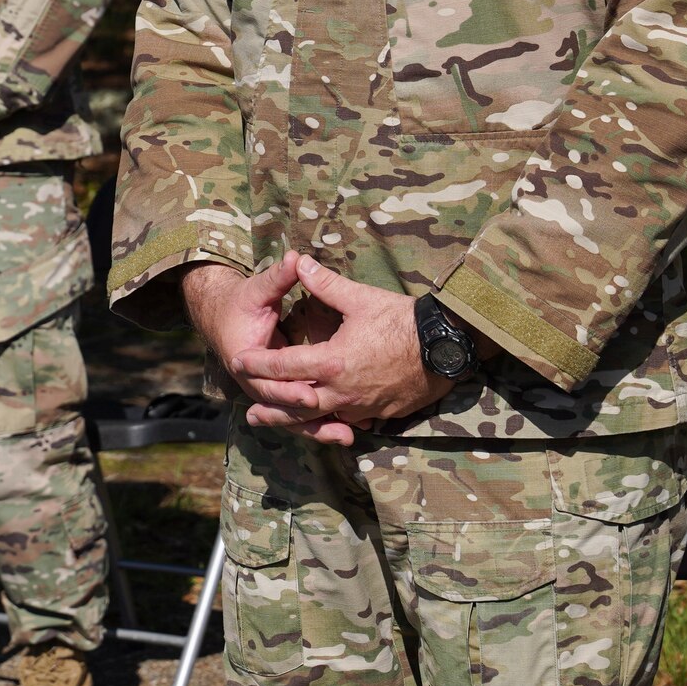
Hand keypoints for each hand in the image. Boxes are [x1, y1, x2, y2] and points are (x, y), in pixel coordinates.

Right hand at [181, 255, 354, 445]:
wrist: (221, 317)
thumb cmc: (240, 302)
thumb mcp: (257, 290)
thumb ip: (278, 277)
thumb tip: (296, 258)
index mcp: (243, 358)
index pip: (266, 381)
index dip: (287, 389)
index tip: (310, 393)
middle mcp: (252, 382)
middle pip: (281, 407)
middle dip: (308, 417)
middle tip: (339, 425)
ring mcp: (265, 391)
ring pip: (291, 418)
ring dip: (318, 429)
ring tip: (347, 438)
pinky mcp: (278, 394)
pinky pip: (299, 415)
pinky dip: (320, 424)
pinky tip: (347, 432)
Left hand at [232, 255, 459, 435]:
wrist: (447, 347)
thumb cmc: (403, 321)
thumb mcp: (361, 298)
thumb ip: (325, 284)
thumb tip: (299, 261)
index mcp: (333, 362)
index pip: (285, 366)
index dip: (259, 364)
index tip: (239, 362)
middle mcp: (344, 391)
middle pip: (297, 404)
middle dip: (272, 407)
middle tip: (249, 412)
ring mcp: (363, 407)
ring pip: (322, 419)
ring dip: (297, 421)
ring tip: (276, 423)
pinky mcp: (381, 413)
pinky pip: (349, 422)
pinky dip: (330, 423)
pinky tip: (323, 423)